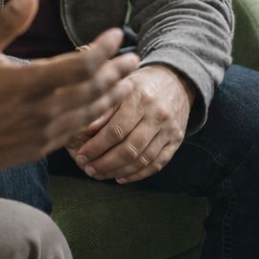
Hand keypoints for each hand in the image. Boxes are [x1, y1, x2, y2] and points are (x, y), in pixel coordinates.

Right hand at [0, 0, 137, 174]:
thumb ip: (6, 24)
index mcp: (30, 82)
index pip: (83, 63)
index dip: (105, 48)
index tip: (116, 34)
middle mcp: (43, 109)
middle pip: (94, 88)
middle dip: (117, 71)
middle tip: (134, 58)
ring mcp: (44, 132)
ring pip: (90, 111)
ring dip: (112, 95)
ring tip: (128, 83)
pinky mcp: (41, 148)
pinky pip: (77, 130)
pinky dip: (95, 116)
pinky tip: (100, 109)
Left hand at [68, 64, 192, 183]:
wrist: (176, 80)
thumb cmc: (140, 84)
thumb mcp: (121, 86)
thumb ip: (104, 107)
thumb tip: (83, 129)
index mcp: (140, 98)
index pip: (116, 130)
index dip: (96, 147)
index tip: (81, 156)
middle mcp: (157, 114)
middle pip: (129, 149)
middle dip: (105, 164)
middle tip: (89, 169)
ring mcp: (169, 129)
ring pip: (143, 160)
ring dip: (119, 171)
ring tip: (100, 175)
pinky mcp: (176, 140)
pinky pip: (157, 164)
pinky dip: (138, 175)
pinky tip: (120, 178)